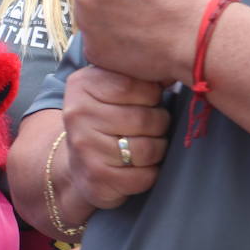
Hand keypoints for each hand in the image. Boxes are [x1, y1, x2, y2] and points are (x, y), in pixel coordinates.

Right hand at [62, 66, 170, 210]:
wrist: (79, 166)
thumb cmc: (105, 123)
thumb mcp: (111, 91)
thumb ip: (135, 77)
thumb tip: (172, 72)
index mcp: (81, 85)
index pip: (134, 84)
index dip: (152, 97)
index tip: (143, 104)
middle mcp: (77, 114)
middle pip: (145, 118)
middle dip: (158, 126)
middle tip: (146, 130)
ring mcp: (85, 146)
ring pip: (149, 148)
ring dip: (157, 151)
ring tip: (143, 148)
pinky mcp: (97, 176)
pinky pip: (145, 175)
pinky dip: (150, 174)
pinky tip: (136, 169)